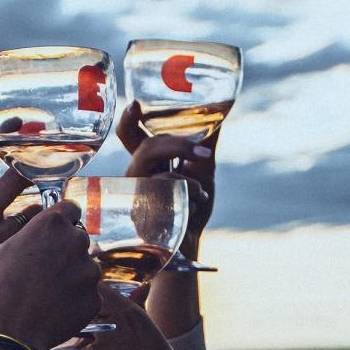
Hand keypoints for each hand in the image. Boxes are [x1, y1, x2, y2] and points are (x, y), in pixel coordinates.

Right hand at [0, 130, 40, 320]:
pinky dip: (54, 250)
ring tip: (40, 244)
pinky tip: (48, 267)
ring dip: (47, 221)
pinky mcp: (17, 261)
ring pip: (41, 211)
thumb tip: (10, 199)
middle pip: (18, 176)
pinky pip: (50, 244)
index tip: (18, 120)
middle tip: (56, 161)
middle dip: (39, 168)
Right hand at [0, 201, 100, 349]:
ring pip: (85, 267)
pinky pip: (87, 294)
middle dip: (65, 249)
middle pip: (78, 238)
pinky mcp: (94, 299)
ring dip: (72, 275)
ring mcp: (88, 272)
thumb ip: (31, 235)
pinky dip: (74, 300)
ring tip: (45, 292)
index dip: (61, 220)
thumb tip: (42, 235)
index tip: (54, 230)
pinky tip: (53, 308)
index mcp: (52, 224)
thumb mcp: (2, 248)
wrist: (5, 334)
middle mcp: (76, 242)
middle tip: (43, 268)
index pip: (70, 208)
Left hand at [71, 287, 196, 349]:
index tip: (100, 303)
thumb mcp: (155, 339)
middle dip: (94, 328)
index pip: (101, 290)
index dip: (99, 297)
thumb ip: (136, 316)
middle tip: (115, 349)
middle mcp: (108, 329)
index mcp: (130, 316)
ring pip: (84, 345)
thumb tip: (136, 293)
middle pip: (88, 319)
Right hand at [117, 101, 214, 253]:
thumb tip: (220, 113)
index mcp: (147, 162)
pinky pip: (165, 190)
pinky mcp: (143, 212)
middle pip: (146, 148)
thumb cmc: (191, 208)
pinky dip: (189, 192)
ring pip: (155, 168)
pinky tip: (198, 201)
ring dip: (185, 174)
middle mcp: (136, 176)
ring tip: (202, 186)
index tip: (134, 104)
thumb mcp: (202, 173)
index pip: (130, 136)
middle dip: (177, 145)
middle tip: (203, 153)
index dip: (128, 120)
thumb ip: (205, 147)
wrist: (188, 245)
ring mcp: (137, 194)